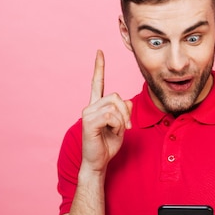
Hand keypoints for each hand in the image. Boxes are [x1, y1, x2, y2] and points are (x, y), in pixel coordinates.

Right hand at [81, 50, 132, 172]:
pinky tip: (112, 133)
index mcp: (97, 106)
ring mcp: (88, 113)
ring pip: (115, 106)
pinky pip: (111, 116)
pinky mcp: (89, 121)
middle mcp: (90, 107)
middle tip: (127, 127)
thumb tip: (126, 101)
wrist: (98, 162)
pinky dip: (117, 125)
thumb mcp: (121, 126)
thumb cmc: (107, 145)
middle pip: (116, 96)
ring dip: (122, 121)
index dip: (99, 67)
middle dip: (126, 112)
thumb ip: (124, 112)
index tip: (99, 52)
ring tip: (117, 132)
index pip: (97, 83)